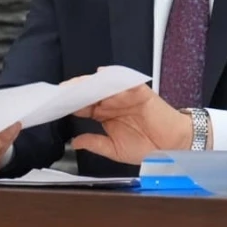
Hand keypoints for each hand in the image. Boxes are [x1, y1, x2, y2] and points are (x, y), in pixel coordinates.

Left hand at [69, 82, 201, 164]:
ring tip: (76, 84)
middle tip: (61, 91)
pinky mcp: (141, 92)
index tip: (54, 103)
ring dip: (91, 83)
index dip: (70, 103)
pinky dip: (115, 78)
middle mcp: (113, 102)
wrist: (172, 147)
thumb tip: (75, 142)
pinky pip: (127, 82)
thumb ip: (95, 143)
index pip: (83, 105)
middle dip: (76, 89)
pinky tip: (103, 76)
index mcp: (105, 114)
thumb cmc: (146, 147)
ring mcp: (126, 96)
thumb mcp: (115, 149)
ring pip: (105, 84)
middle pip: (91, 91)